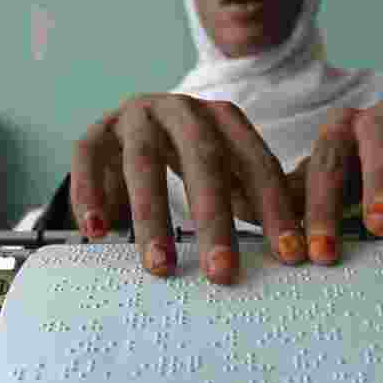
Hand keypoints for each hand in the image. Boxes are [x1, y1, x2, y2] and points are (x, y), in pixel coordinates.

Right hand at [70, 94, 305, 284]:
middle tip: (223, 272)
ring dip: (153, 217)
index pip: (256, 162)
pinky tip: (97, 232)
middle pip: (203, 160)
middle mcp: (182, 110)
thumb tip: (294, 247)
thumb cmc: (195, 159)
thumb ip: (256, 201)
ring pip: (143, 162)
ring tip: (160, 266)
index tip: (289, 253)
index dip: (274, 208)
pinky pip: (88, 157)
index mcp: (224, 118)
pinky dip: (90, 194)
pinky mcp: (97, 130)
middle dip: (215, 219)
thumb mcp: (230, 174)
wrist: (138, 125)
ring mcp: (136, 117)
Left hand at [289, 104, 382, 263]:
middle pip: (378, 140)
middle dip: (381, 182)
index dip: (321, 209)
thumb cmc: (340, 180)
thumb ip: (278, 205)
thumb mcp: (306, 192)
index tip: (320, 253)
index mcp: (337, 136)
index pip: (325, 166)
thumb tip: (239, 226)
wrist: (375, 154)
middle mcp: (378, 122)